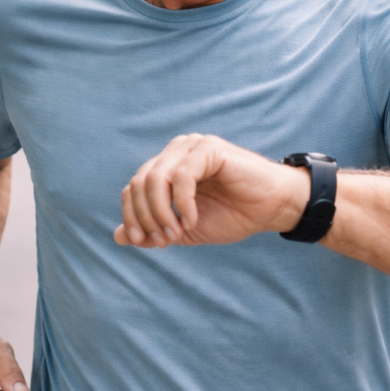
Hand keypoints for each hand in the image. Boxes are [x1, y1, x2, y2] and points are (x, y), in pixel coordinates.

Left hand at [114, 134, 309, 247]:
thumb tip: (118, 236)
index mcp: (166, 168)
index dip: (133, 218)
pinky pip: (181, 176)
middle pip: (138, 183)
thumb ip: (153, 231)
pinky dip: (182, 203)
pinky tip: (192, 219)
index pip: (132, 189)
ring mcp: (191, 147)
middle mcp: (175, 152)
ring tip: (177, 231)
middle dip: (146, 218)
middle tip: (164, 240)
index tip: (148, 243)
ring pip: (155, 178)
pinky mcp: (209, 149)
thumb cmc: (233, 215)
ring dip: (161, 212)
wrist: (271, 208)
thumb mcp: (185, 229)